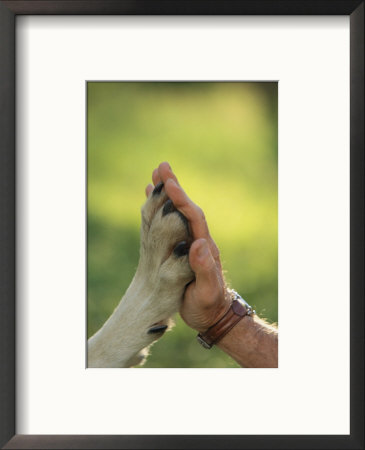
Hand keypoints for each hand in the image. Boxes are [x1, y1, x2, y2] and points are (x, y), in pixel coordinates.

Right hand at [145, 162, 230, 331]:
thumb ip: (205, 269)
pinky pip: (173, 224)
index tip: (171, 184)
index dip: (182, 201)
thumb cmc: (209, 305)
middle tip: (161, 167)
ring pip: (179, 213)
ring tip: (157, 176)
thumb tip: (199, 244)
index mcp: (205, 247)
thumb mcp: (208, 291)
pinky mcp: (184, 249)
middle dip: (174, 188)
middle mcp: (199, 240)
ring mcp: (192, 244)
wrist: (213, 314)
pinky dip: (163, 211)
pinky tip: (155, 203)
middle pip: (187, 208)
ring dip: (168, 194)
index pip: (194, 218)